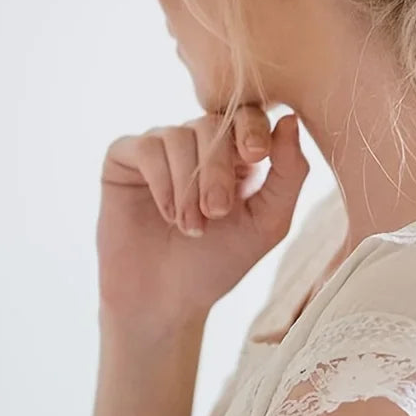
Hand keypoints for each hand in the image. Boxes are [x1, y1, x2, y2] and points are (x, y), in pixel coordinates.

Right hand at [96, 106, 308, 328]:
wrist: (165, 300)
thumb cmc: (220, 260)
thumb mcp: (268, 221)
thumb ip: (289, 172)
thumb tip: (290, 119)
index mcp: (237, 149)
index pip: (249, 115)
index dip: (252, 129)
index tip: (256, 156)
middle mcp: (198, 140)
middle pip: (212, 123)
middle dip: (218, 169)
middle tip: (217, 211)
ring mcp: (161, 145)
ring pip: (178, 135)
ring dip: (188, 185)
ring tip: (192, 227)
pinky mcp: (125, 157)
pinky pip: (146, 148)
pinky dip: (161, 181)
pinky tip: (167, 214)